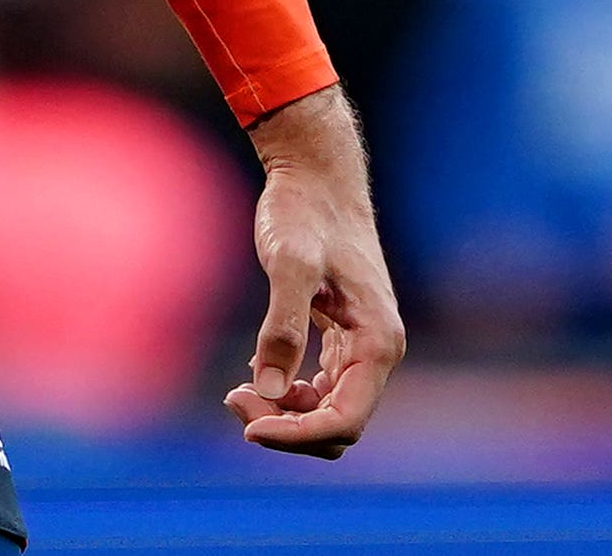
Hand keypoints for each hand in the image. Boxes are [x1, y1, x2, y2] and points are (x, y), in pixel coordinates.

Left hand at [224, 85, 404, 458]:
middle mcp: (377, 351)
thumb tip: (268, 388)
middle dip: (286, 424)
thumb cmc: (305, 211)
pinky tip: (253, 369)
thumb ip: (281, 325)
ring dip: (284, 412)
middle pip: (336, 424)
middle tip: (234, 396)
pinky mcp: (339, 334)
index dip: (297, 435)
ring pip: (326, 409)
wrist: (314, 175)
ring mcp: (360, 344)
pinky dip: (287, 391)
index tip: (248, 426)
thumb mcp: (290, 262)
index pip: (345, 420)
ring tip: (237, 389)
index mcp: (377, 342)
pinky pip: (318, 386)